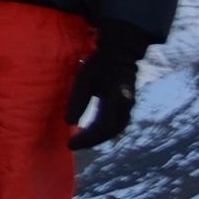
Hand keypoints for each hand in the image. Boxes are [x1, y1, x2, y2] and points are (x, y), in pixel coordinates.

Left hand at [67, 25, 142, 149]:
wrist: (120, 53)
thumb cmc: (100, 64)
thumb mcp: (84, 79)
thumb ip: (78, 100)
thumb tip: (69, 123)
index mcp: (119, 101)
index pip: (104, 128)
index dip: (88, 139)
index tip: (71, 144)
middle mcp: (127, 107)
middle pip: (110, 132)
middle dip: (92, 141)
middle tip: (72, 145)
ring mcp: (128, 107)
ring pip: (114, 129)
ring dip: (97, 137)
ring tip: (79, 141)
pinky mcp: (125, 105)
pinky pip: (114, 123)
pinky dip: (101, 130)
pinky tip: (88, 132)